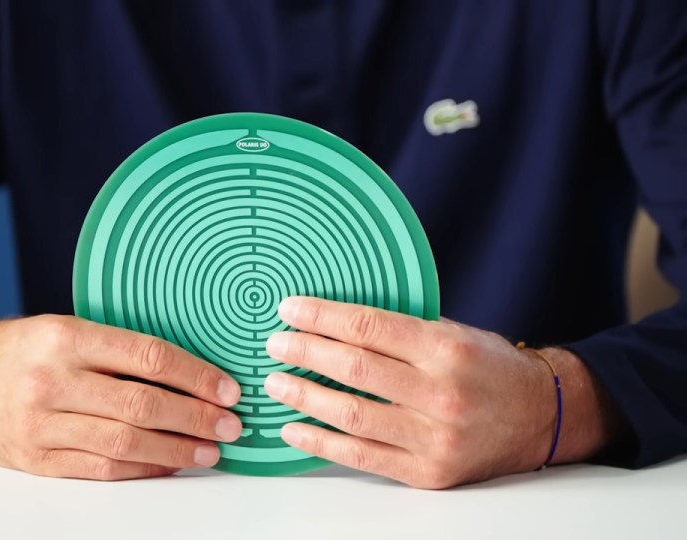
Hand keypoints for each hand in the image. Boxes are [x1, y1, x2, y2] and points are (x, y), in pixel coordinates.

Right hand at [0, 315, 242, 479]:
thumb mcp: (62, 328)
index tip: (227, 389)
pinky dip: (142, 469)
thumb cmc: (18, 350)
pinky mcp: (36, 459)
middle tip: (230, 425)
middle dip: (195, 418)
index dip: (196, 375)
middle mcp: (52, 381)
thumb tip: (187, 373)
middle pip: (142, 405)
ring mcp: (42, 425)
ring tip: (209, 450)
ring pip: (125, 443)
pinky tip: (169, 463)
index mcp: (65, 337)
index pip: (147, 357)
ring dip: (177, 450)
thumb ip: (115, 348)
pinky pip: (102, 469)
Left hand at [263, 297, 617, 488]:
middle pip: (354, 369)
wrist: (542, 417)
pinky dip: (320, 444)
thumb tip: (332, 321)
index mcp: (447, 349)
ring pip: (352, 415)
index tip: (289, 309)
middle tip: (274, 344)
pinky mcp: (428, 473)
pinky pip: (362, 457)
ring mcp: (435, 438)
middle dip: (305, 353)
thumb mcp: (454, 333)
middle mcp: (442, 394)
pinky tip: (294, 429)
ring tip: (275, 383)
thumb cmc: (491, 368)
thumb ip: (400, 331)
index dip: (322, 317)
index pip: (369, 327)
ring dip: (304, 397)